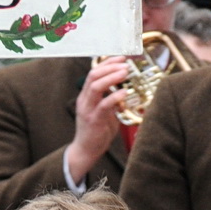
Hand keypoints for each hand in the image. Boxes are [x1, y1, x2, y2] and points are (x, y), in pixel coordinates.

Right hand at [65, 56, 130, 183]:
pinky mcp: (94, 120)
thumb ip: (111, 101)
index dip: (107, 63)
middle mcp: (85, 100)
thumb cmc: (96, 132)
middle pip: (93, 75)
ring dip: (112, 77)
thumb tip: (124, 90)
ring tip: (125, 73)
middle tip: (125, 64)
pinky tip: (124, 92)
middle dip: (110, 66)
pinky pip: (104, 104)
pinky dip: (114, 96)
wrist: (85, 151)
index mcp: (86, 96)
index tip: (121, 58)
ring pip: (96, 86)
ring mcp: (88, 110)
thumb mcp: (104, 112)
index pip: (94, 72)